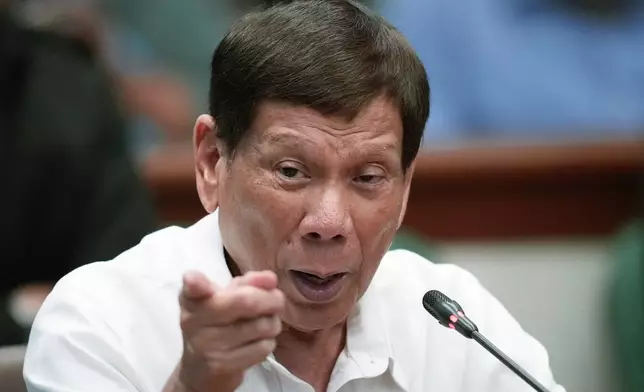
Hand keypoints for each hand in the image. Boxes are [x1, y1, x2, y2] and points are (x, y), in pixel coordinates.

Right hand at [171, 271, 284, 391]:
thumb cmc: (217, 324)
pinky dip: (268, 342)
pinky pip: (262, 347)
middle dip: (270, 299)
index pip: (191, 288)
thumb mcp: (226, 297)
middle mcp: (194, 321)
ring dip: (273, 322)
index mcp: (193, 299)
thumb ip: (247, 283)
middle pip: (244, 302)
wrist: (200, 371)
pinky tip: (259, 341)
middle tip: (277, 299)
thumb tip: (270, 279)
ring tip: (266, 322)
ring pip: (261, 326)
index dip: (194, 283)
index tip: (192, 279)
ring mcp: (207, 346)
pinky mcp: (221, 366)